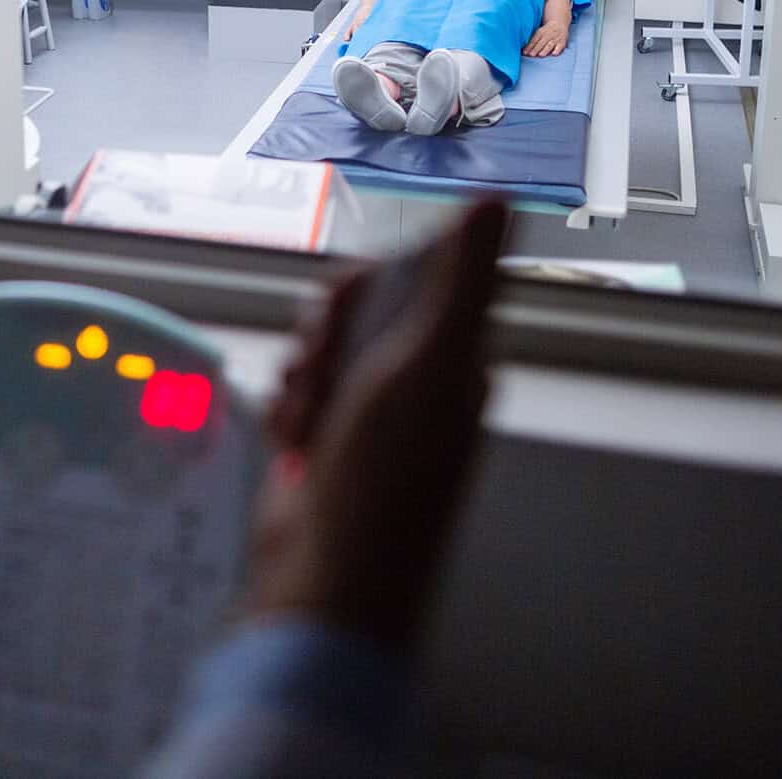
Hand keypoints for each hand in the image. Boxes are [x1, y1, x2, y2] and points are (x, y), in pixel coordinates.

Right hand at [249, 202, 505, 651]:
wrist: (325, 581)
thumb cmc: (385, 480)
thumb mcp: (430, 363)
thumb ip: (461, 279)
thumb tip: (496, 199)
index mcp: (457, 363)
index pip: (412, 280)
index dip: (369, 285)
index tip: (348, 308)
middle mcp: (417, 387)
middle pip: (357, 312)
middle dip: (324, 333)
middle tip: (322, 370)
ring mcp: (368, 421)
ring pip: (318, 350)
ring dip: (301, 376)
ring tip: (307, 421)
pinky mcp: (324, 446)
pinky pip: (294, 394)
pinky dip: (285, 413)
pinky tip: (292, 444)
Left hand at [523, 19, 567, 56]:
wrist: (559, 23)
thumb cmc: (546, 31)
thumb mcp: (539, 32)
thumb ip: (532, 40)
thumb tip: (523, 49)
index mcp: (540, 32)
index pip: (534, 40)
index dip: (529, 46)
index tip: (524, 53)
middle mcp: (548, 35)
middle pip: (541, 42)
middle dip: (536, 49)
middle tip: (531, 55)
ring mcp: (555, 38)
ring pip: (550, 44)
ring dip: (545, 50)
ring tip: (540, 55)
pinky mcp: (562, 42)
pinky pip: (560, 46)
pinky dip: (557, 50)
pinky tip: (553, 54)